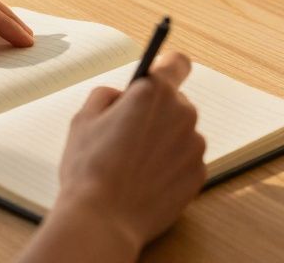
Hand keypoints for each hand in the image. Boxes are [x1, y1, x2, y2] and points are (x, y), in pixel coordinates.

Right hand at [21, 52, 205, 261]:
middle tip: (129, 135)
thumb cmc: (90, 168)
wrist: (102, 220)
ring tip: (135, 164)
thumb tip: (122, 97)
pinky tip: (146, 180)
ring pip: (181, 133)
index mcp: (153, 92)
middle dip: (156, 114)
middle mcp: (182, 113)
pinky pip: (185, 161)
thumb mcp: (84, 118)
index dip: (167, 67)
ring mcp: (194, 145)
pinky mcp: (199, 173)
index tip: (160, 73)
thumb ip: (107, 95)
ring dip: (164, 141)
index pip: (177, 63)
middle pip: (175, 103)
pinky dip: (171, 166)